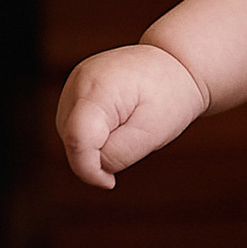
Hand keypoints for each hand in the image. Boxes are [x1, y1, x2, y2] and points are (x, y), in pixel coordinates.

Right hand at [57, 43, 208, 186]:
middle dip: (96, 155)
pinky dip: (93, 135)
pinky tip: (117, 123)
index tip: (109, 183)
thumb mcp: (152, 133)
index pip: (77, 138)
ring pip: (69, 135)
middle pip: (71, 139)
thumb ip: (118, 155)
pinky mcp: (74, 89)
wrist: (177, 64)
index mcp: (98, 88)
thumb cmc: (170, 96)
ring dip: (94, 145)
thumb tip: (92, 170)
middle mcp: (78, 82)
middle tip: (134, 142)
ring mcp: (73, 83)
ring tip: (128, 127)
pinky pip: (73, 125)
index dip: (88, 168)